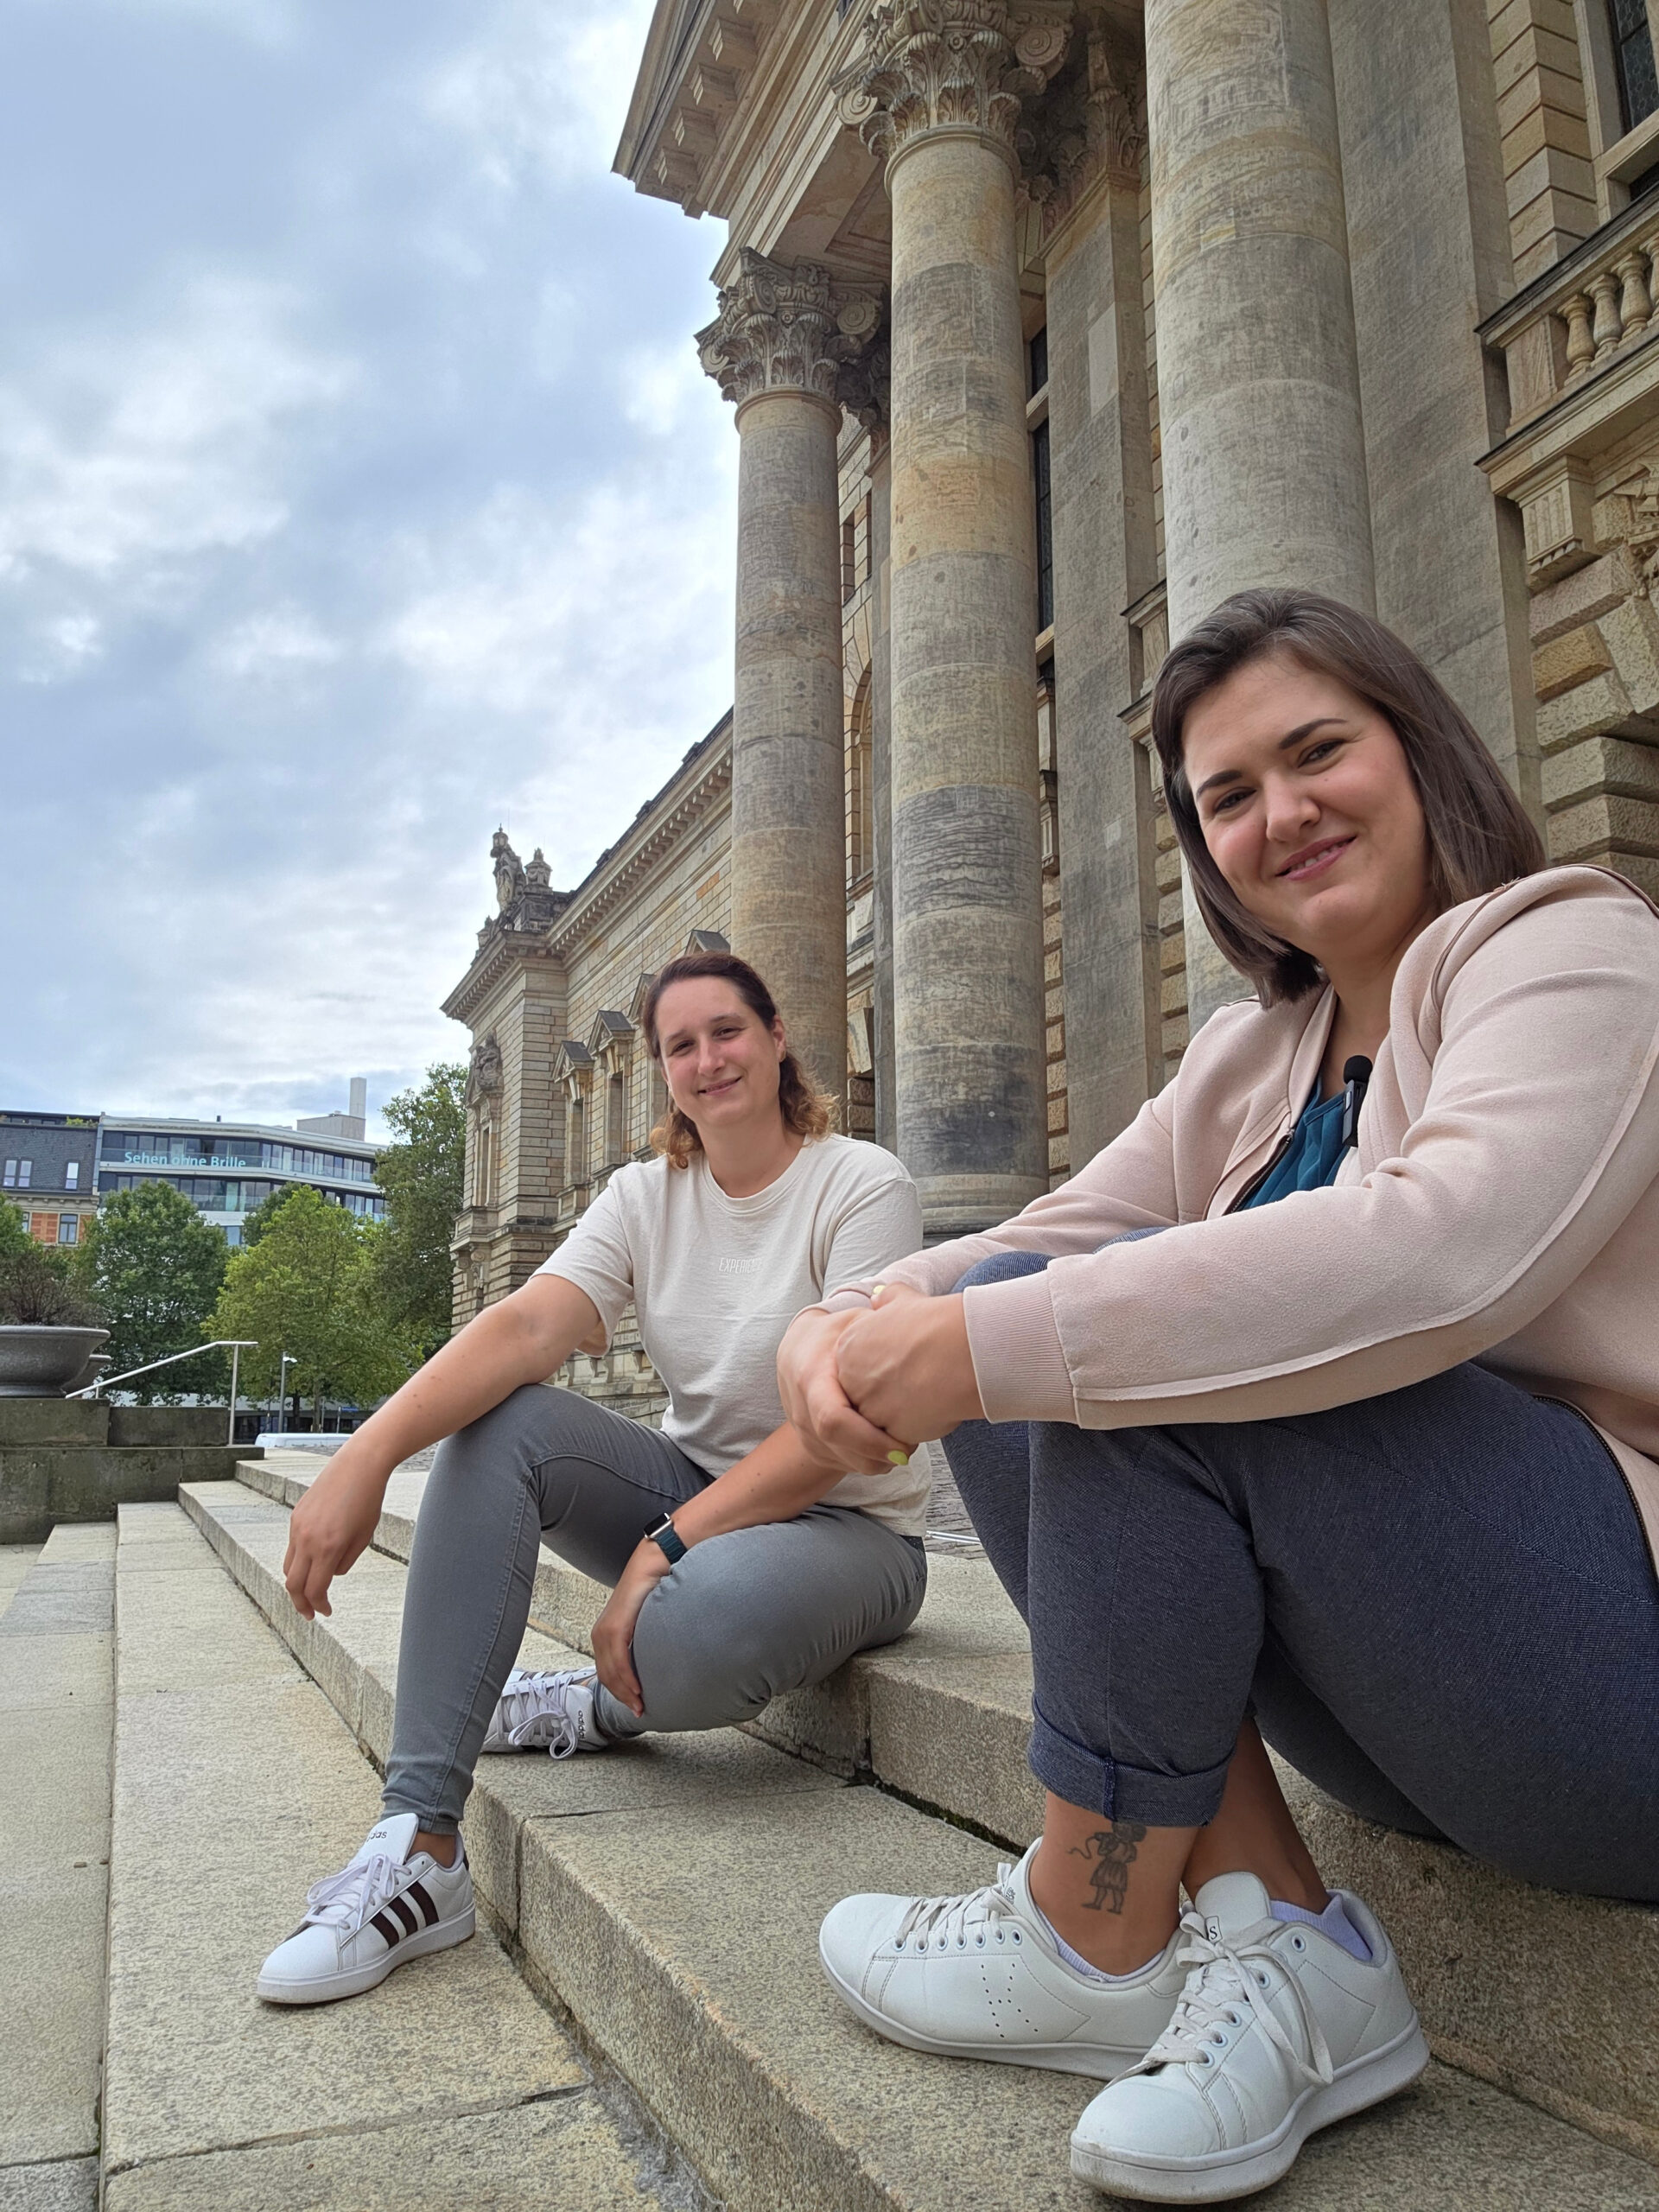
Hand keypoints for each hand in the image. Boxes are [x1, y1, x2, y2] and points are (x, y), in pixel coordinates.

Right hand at [282, 1442, 389, 1619]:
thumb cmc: (368, 1500)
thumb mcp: (364, 1537)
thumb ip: (344, 1562)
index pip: (315, 1590)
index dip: (319, 1606)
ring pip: (288, 1566)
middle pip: (293, 1584)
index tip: (326, 1612)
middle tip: (310, 1613)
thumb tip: (329, 1575)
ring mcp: (298, 1527)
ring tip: (310, 1590)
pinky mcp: (295, 1516)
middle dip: (300, 1603)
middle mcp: (307, 1539)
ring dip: (298, 1582)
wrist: (359, 1464)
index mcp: (328, 1547)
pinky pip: (292, 1546)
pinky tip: (313, 1561)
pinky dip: (299, 1560)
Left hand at [591, 1541, 672, 1716]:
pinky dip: (627, 1678)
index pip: (606, 1671)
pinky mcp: (616, 1626)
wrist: (653, 1563)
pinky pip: (620, 1660)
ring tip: (640, 1705)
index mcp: (604, 1634)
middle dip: (622, 1697)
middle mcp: (600, 1634)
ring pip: (612, 1672)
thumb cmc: (652, 1589)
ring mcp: (606, 1630)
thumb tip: (653, 1657)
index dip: (618, 1691)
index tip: (633, 1705)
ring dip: (626, 1692)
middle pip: (606, 1676)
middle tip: (639, 1711)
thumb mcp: (644, 1620)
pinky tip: (638, 1689)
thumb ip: (641, 1638)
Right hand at [776, 1305, 916, 1472]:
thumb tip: (912, 1314)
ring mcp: (801, 1429)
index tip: (902, 1444)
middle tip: (908, 1452)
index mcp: (811, 1374)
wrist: (797, 1350)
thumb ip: (882, 1317)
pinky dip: (865, 1462)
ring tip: (901, 1450)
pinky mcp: (809, 1443)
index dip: (868, 1439)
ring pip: (839, 1461)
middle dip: (876, 1456)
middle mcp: (800, 1406)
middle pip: (837, 1446)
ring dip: (874, 1462)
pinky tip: (884, 1449)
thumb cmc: (833, 1334)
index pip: (832, 1419)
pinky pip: (839, 1463)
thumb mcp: (854, 1321)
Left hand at [834, 1290, 983, 1443]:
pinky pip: (895, 1438)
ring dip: (902, 1413)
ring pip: (879, 1419)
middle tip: (920, 1380)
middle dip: (890, 1392)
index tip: (909, 1362)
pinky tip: (934, 1410)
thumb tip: (881, 1298)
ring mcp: (866, 1406)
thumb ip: (888, 1300)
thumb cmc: (938, 1325)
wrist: (961, 1351)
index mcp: (849, 1345)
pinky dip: (914, 1430)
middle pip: (864, 1394)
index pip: (858, 1367)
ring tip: (929, 1394)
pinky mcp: (885, 1431)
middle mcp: (850, 1377)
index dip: (888, 1367)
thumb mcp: (905, 1299)